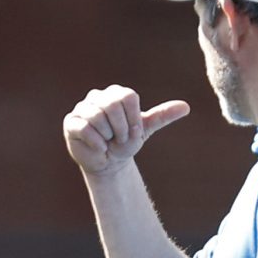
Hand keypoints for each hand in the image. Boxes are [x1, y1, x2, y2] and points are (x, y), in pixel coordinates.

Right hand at [62, 86, 188, 176]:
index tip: (133, 131)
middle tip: (119, 139)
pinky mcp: (71, 123)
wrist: (108, 163)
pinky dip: (96, 142)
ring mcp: (82, 108)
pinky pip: (85, 129)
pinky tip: (99, 147)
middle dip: (121, 128)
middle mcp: (97, 96)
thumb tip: (186, 107)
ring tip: (108, 142)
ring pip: (97, 117)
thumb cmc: (125, 143)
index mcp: (116, 94)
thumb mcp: (144, 129)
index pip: (128, 97)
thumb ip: (162, 116)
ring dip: (108, 136)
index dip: (133, 118)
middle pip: (112, 105)